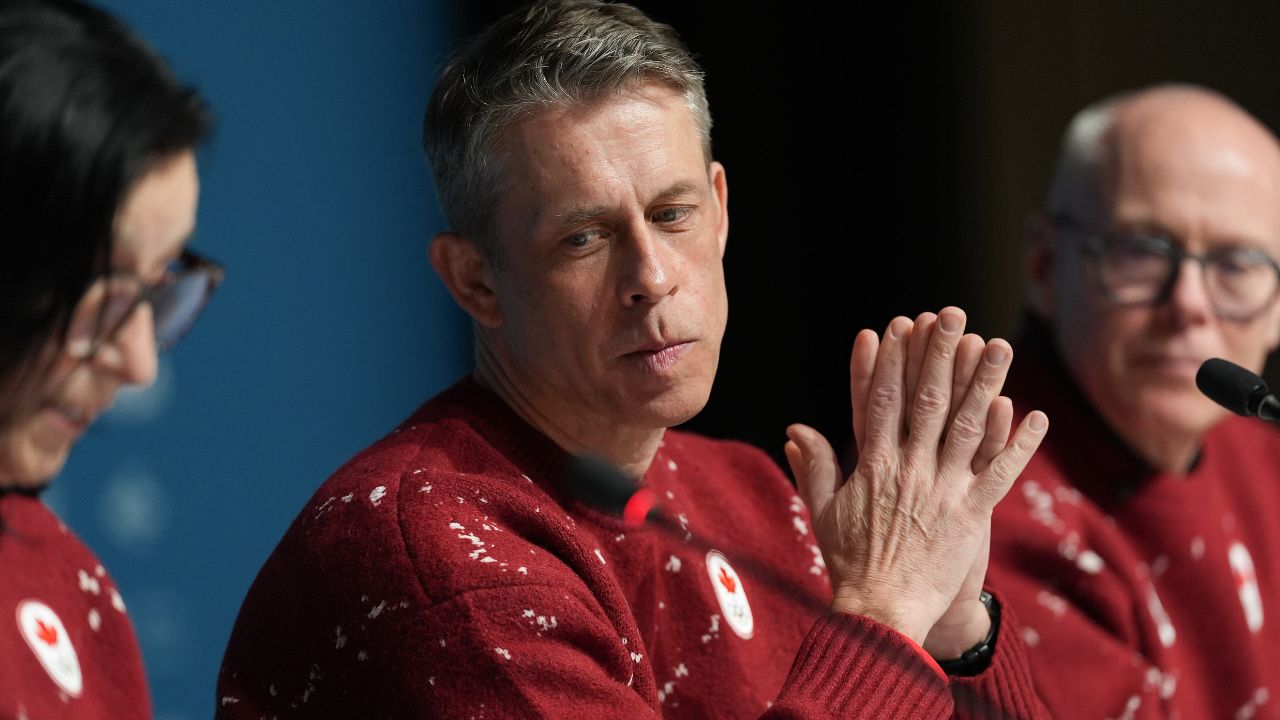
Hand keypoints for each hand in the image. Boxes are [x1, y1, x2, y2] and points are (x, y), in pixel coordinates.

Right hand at [785, 307, 1046, 647]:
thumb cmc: (849, 563)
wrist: (881, 612)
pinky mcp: (970, 515)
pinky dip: (1015, 442)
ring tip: (998, 345)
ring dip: (984, 383)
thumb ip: (813, 467)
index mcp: (871, 466)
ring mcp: (942, 490)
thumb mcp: (823, 512)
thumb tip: (796, 429)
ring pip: (967, 426)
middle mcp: (908, 470)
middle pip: (926, 401)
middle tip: (952, 314)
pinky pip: (998, 472)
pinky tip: (1031, 412)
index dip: (890, 361)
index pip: (880, 401)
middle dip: (939, 353)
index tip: (897, 326)